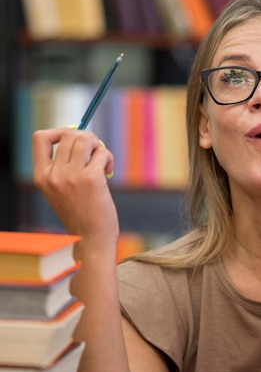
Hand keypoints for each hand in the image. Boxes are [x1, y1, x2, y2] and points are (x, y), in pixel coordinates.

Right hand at [32, 128, 118, 246]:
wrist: (91, 240)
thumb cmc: (81, 215)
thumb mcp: (61, 190)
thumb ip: (64, 166)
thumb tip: (82, 137)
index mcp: (41, 176)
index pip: (40, 138)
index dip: (59, 132)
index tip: (73, 139)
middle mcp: (53, 175)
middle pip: (68, 135)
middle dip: (86, 138)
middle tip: (95, 151)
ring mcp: (71, 177)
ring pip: (85, 139)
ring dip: (98, 146)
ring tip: (102, 161)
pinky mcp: (91, 179)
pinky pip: (102, 152)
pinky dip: (108, 157)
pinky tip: (108, 171)